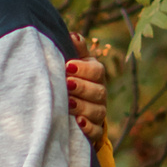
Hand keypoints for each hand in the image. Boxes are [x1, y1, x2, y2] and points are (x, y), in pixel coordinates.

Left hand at [66, 34, 110, 149]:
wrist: (69, 111)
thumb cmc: (69, 80)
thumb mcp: (71, 65)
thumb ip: (74, 51)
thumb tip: (72, 35)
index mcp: (94, 76)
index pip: (96, 71)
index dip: (83, 69)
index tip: (67, 67)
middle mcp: (99, 94)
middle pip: (98, 91)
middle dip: (82, 88)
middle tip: (66, 85)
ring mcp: (98, 113)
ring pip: (97, 111)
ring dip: (82, 106)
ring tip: (67, 103)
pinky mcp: (94, 131)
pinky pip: (96, 131)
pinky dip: (88, 127)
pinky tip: (78, 123)